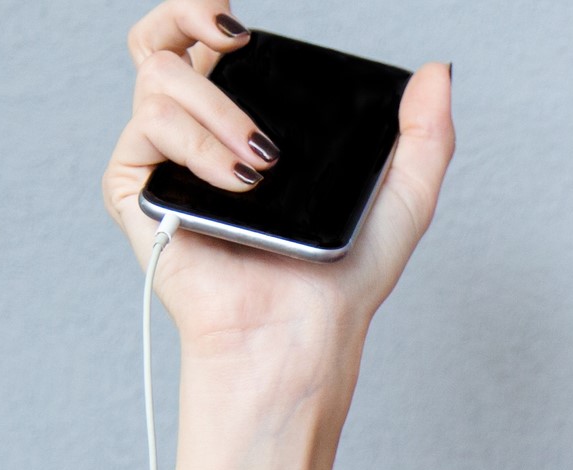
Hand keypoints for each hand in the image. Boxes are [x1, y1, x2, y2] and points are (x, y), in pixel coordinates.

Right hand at [100, 3, 455, 377]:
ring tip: (263, 160)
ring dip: (218, 106)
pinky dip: (197, 142)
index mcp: (245, 122)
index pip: (210, 46)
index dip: (209, 14)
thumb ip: (426, 135)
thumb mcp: (403, 198)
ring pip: (159, 76)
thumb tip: (438, 71)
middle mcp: (196, 133)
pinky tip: (237, 179)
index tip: (245, 26)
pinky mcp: (135, 188)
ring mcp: (162, 160)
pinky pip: (149, 127)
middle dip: (185, 12)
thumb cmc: (339, 279)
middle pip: (160, 41)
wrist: (299, 334)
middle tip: (236, 34)